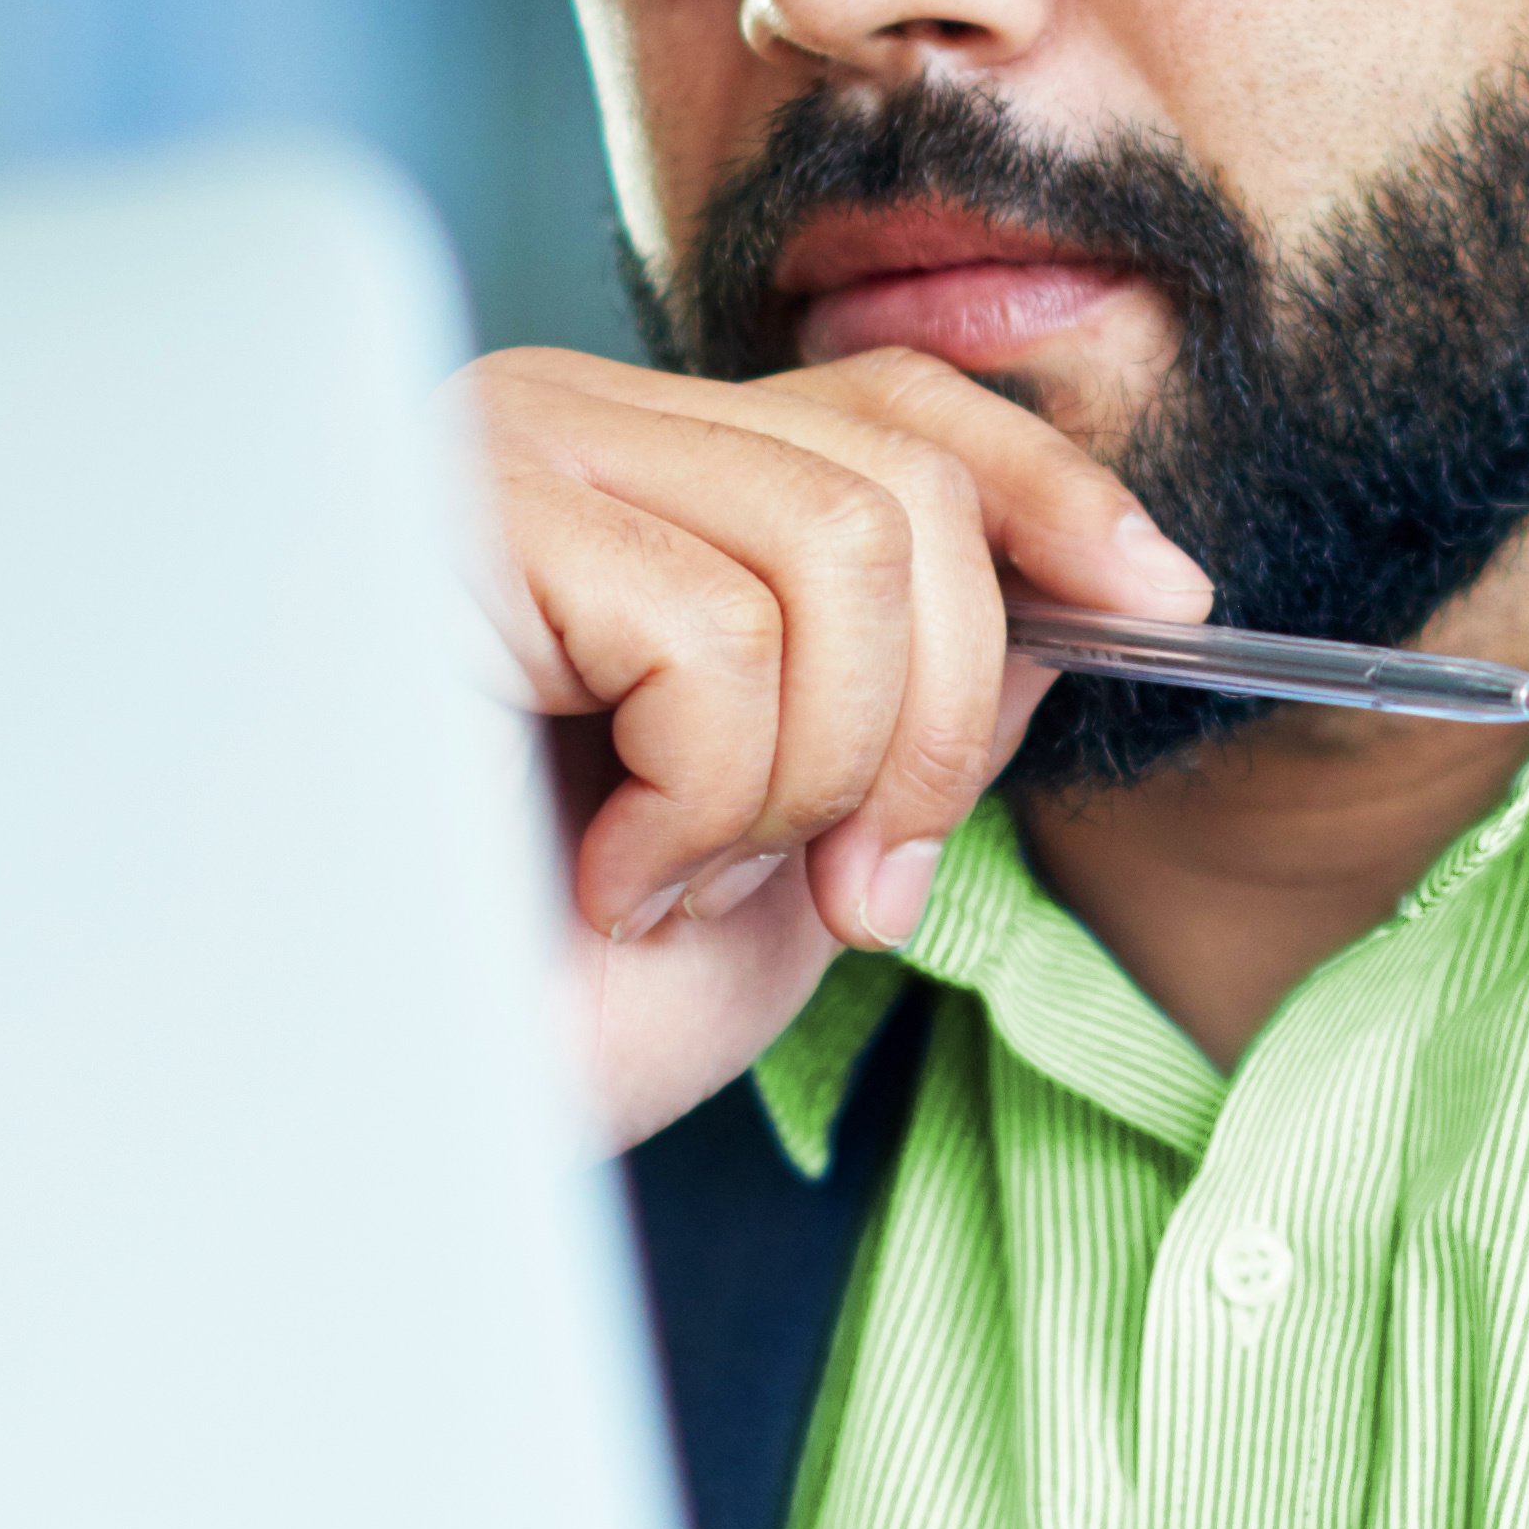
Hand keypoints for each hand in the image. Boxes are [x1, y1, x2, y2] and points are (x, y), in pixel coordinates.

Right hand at [462, 346, 1212, 1149]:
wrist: (356, 1121)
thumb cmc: (531, 999)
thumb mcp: (788, 859)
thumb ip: (913, 718)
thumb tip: (1062, 608)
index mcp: (634, 483)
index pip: (887, 407)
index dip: (1046, 489)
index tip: (1171, 600)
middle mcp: (559, 426)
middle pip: (897, 484)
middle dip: (928, 726)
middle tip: (850, 894)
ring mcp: (496, 456)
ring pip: (835, 557)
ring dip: (805, 783)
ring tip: (672, 888)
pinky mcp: (447, 523)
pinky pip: (714, 638)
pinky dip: (697, 807)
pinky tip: (594, 878)